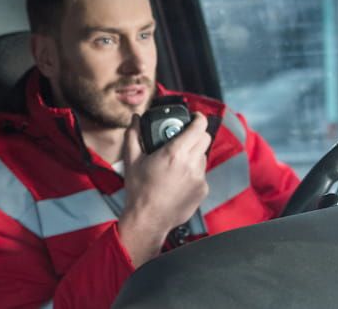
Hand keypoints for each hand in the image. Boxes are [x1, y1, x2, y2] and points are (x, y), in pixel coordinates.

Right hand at [117, 112, 210, 266]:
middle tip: (183, 138)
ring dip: (193, 154)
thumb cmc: (139, 191)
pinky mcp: (202, 190)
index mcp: (174, 153)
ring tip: (176, 163)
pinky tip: (177, 180)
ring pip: (203, 157)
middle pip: (205, 139)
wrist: (148, 219)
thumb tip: (135, 120)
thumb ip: (133, 136)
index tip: (194, 117)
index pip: (198, 127)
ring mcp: (199, 178)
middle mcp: (191, 164)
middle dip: (196, 135)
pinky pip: (201, 174)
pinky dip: (193, 172)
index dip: (198, 118)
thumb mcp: (131, 161)